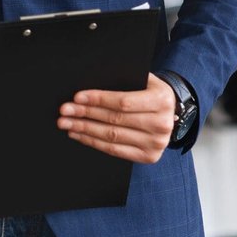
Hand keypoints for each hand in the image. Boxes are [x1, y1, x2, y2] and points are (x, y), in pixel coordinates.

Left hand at [57, 72, 174, 164]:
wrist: (171, 114)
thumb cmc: (152, 93)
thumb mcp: (146, 80)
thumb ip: (126, 79)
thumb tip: (93, 80)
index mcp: (161, 101)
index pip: (123, 102)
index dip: (98, 100)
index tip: (78, 97)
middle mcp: (161, 124)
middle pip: (114, 120)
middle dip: (85, 114)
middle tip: (65, 111)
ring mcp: (155, 143)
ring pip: (111, 136)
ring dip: (84, 130)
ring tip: (67, 123)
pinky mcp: (148, 157)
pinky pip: (114, 151)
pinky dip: (93, 142)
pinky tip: (79, 135)